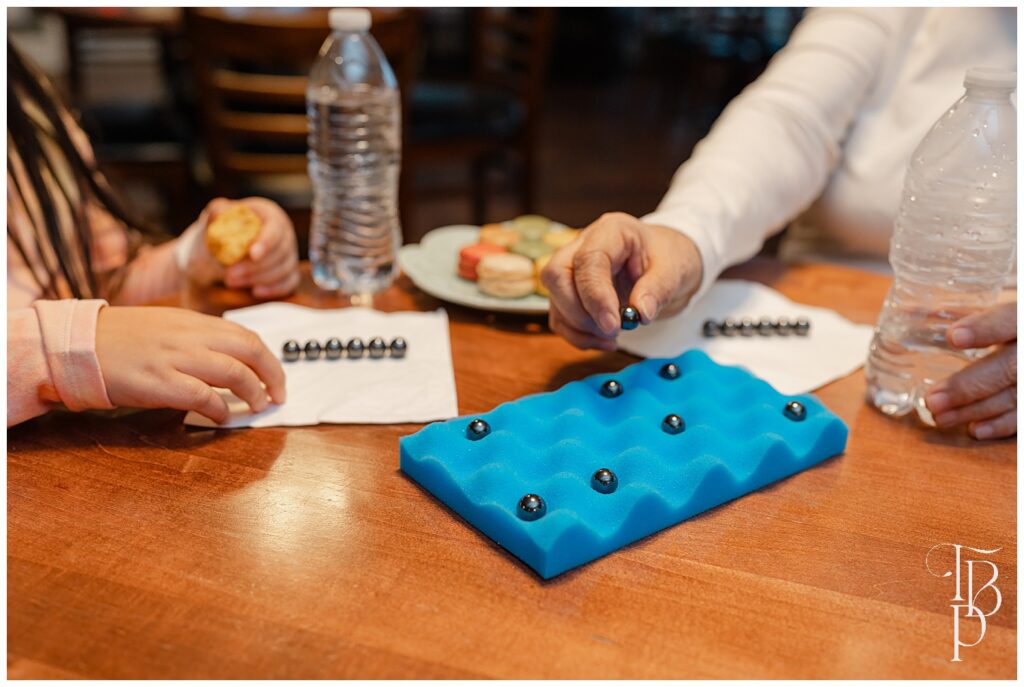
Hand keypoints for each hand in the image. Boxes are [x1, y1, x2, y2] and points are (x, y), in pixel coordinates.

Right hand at [95, 306, 286, 423]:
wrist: (78, 345)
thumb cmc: (121, 339)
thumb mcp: (166, 326)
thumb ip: (198, 338)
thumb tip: (231, 358)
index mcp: (194, 321)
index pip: (246, 335)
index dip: (268, 358)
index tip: (276, 376)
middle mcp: (190, 336)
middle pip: (250, 350)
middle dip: (273, 374)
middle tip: (278, 395)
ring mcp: (176, 358)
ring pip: (235, 372)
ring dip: (254, 392)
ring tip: (258, 406)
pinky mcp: (161, 382)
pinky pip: (204, 397)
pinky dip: (221, 409)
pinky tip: (223, 417)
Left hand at [183, 197, 299, 298]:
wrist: (216, 250)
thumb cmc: (217, 230)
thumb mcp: (213, 218)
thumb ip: (216, 211)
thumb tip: (220, 211)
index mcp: (270, 214)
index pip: (275, 229)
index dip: (267, 242)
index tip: (252, 255)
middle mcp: (284, 233)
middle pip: (281, 252)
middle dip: (255, 267)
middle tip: (229, 275)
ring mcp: (288, 253)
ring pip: (284, 269)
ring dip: (259, 279)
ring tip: (231, 282)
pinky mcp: (288, 271)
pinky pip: (289, 282)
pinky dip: (274, 289)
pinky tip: (255, 291)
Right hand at [540, 212, 702, 349]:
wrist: (663, 262)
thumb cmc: (666, 258)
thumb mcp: (674, 269)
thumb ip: (658, 289)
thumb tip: (641, 313)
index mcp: (610, 231)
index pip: (588, 260)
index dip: (595, 295)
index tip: (613, 324)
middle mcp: (582, 246)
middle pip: (556, 275)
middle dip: (580, 312)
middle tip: (613, 330)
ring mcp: (571, 269)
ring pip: (555, 299)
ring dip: (580, 327)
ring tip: (614, 336)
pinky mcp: (569, 293)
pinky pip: (560, 318)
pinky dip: (578, 336)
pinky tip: (603, 340)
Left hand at [925, 301, 1015, 439]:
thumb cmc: (1013, 325)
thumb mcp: (998, 312)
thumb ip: (962, 310)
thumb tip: (910, 312)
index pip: (1010, 319)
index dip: (986, 328)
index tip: (953, 336)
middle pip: (1010, 368)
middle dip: (969, 386)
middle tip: (933, 399)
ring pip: (1015, 396)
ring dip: (976, 410)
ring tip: (940, 417)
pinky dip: (1002, 425)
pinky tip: (975, 430)